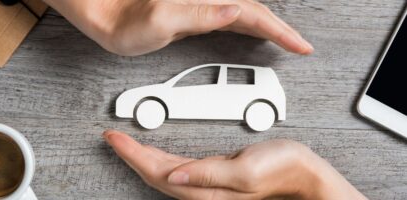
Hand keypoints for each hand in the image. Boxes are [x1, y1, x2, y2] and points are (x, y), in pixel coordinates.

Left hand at [43, 0, 312, 55]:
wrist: (107, 15)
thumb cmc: (126, 21)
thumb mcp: (161, 20)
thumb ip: (198, 14)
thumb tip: (234, 10)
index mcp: (204, 0)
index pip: (253, 13)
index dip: (279, 30)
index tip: (299, 44)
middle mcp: (207, 0)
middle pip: (255, 11)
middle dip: (280, 29)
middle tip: (300, 45)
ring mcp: (202, 6)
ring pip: (245, 14)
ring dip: (268, 28)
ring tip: (286, 40)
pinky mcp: (196, 15)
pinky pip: (231, 19)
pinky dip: (248, 27)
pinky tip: (254, 32)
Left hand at [103, 130, 366, 199]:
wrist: (301, 172)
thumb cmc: (280, 169)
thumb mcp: (245, 170)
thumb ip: (208, 174)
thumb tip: (174, 175)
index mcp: (205, 190)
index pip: (157, 172)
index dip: (133, 155)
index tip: (115, 139)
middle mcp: (201, 189)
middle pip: (155, 173)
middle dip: (131, 155)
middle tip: (113, 137)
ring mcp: (206, 182)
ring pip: (163, 170)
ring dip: (141, 157)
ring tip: (125, 143)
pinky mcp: (212, 173)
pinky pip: (176, 167)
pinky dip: (159, 157)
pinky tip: (154, 153)